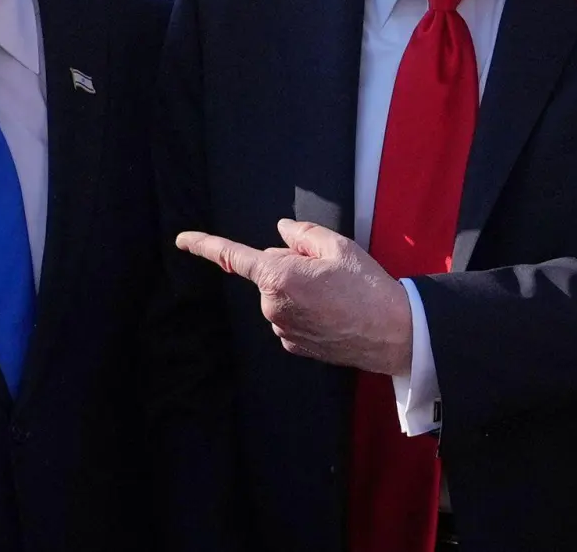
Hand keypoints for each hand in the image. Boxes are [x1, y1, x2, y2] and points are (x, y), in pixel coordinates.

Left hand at [176, 219, 413, 374]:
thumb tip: (281, 231)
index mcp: (278, 276)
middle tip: (328, 272)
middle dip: (290, 266)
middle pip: (270, 273)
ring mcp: (281, 329)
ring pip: (280, 296)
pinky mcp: (293, 346)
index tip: (181, 240)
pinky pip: (289, 318)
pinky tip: (333, 313)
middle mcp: (272, 306)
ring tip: (337, 295)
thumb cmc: (368, 286)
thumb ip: (302, 234)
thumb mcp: (338, 246)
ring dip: (299, 290)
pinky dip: (305, 311)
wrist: (395, 334)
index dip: (204, 245)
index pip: (232, 257)